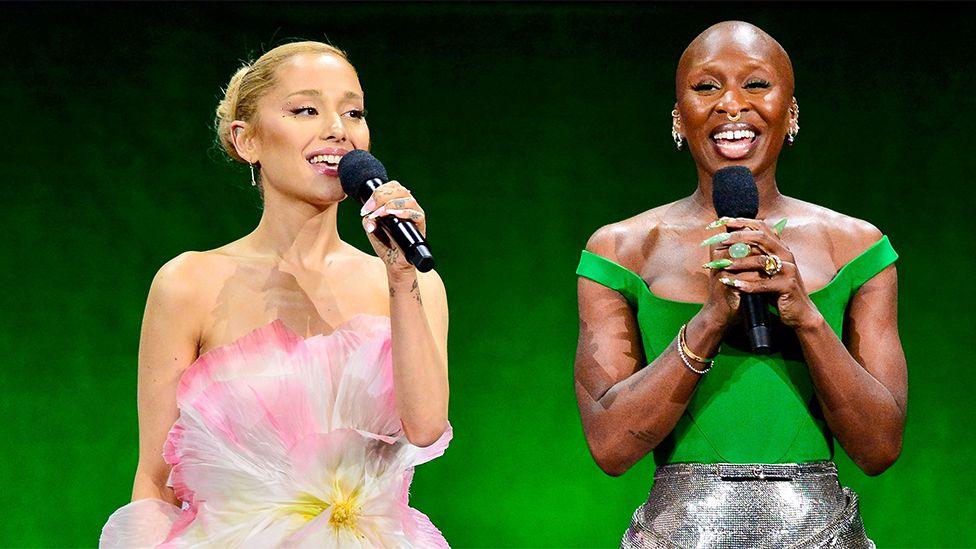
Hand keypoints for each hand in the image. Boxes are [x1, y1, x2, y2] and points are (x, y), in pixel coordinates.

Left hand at [359, 180, 426, 277]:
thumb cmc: (385, 244)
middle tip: (370, 209)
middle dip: (381, 196)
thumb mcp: (371, 230)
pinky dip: (405, 212)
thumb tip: (369, 218)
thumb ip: (367, 220)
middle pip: (400, 189)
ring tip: (379, 214)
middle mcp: (407, 206)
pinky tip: (394, 215)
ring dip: (391, 204)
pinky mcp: (420, 226)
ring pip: (409, 199)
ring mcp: (415, 215)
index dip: (378, 191)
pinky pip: (417, 214)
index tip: (366, 207)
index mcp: (397, 202)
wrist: (394, 263)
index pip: (392, 186)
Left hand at [700, 217, 820, 328]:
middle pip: (761, 238)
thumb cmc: (777, 290)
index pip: (761, 227)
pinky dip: (747, 285)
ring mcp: (788, 270)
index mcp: (780, 248)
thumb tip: (729, 239)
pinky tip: (734, 285)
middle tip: (721, 241)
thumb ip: (753, 255)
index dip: (741, 222)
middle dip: (738, 238)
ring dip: (739, 263)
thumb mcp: (765, 270)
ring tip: (723, 266)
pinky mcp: (787, 286)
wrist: (798, 312)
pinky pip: (764, 284)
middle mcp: (785, 255)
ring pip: (760, 261)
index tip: (722, 221)